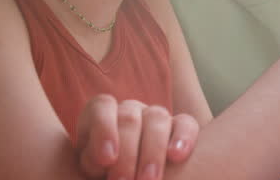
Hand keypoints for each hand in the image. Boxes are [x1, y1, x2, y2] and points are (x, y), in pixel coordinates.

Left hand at [75, 95, 198, 179]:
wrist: (125, 177)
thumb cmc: (104, 175)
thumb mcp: (93, 168)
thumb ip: (93, 160)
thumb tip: (104, 158)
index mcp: (101, 116)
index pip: (101, 107)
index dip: (104, 128)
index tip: (106, 159)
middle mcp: (129, 111)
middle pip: (129, 117)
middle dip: (127, 152)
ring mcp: (155, 117)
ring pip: (157, 117)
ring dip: (153, 150)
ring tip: (149, 179)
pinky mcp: (179, 127)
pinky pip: (186, 123)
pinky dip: (183, 137)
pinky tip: (177, 157)